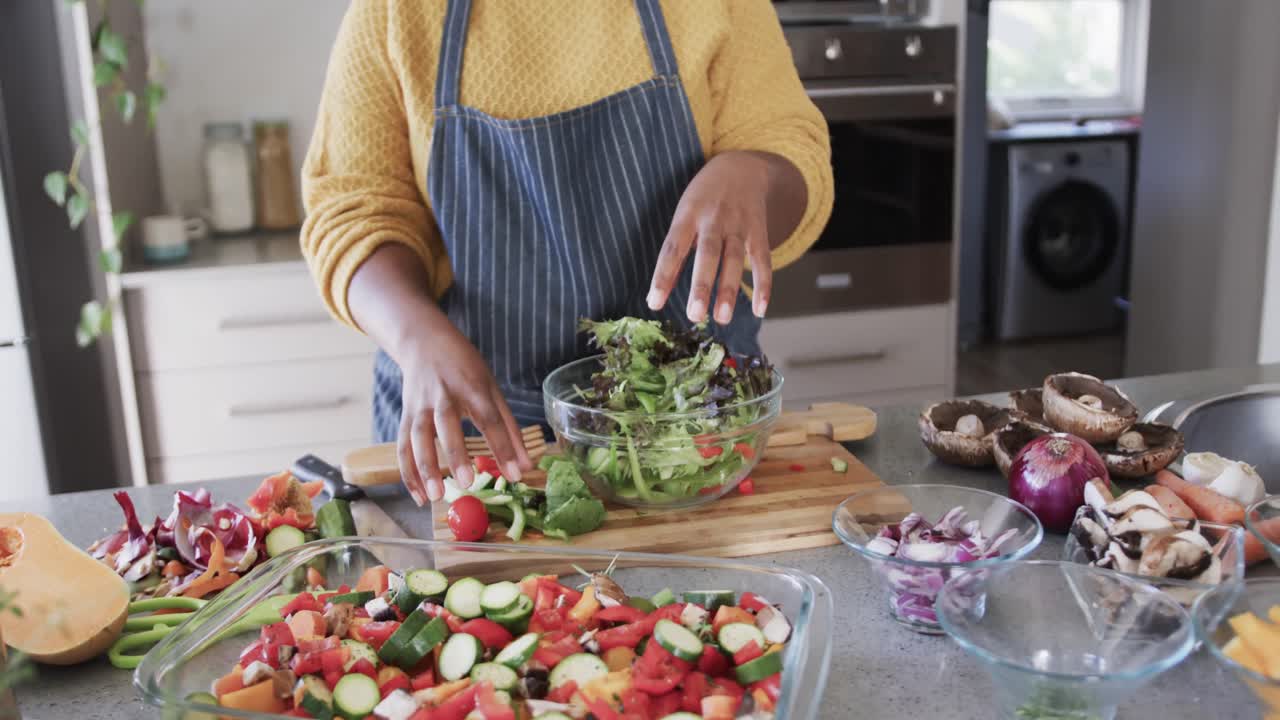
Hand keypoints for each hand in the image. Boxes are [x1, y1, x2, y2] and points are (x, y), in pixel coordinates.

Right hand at [394, 307, 529, 504]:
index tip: (515, 474)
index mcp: (472, 386)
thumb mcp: (492, 388)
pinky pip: (403, 446)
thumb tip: (526, 465)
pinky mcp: (405, 415)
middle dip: (456, 454)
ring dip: (424, 467)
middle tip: (466, 483)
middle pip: (447, 425)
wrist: (423, 341)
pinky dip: (408, 472)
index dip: (503, 446)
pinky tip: (419, 495)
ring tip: (434, 496)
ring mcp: (420, 405)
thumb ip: (508, 427)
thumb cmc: (465, 368)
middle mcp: (443, 395)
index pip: (489, 418)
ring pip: (417, 437)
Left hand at [647, 151, 779, 323]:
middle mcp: (714, 219)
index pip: (673, 248)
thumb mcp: (684, 214)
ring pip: (735, 260)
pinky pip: (763, 261)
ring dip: (729, 290)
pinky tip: (759, 310)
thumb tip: (659, 294)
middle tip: (694, 315)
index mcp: (688, 215)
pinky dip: (763, 286)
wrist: (742, 167)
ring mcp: (739, 225)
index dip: (663, 276)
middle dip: (701, 285)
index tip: (654, 303)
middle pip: (708, 254)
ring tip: (722, 318)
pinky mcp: (759, 232)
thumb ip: (676, 250)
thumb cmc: (704, 199)